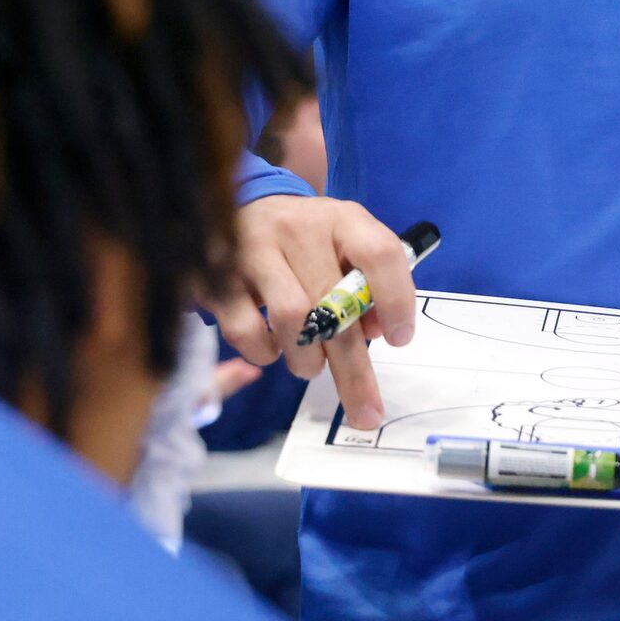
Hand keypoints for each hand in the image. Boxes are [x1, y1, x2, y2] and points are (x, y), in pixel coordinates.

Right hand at [202, 195, 417, 429]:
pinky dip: (264, 353)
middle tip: (366, 413)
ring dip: (308, 360)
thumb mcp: (348, 247)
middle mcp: (301, 228)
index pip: (380, 253)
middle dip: (354, 370)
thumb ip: (368, 286)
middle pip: (334, 303)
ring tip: (312, 367)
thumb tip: (376, 332)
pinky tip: (274, 350)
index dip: (396, 299)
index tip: (399, 340)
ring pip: (292, 318)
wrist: (247, 208)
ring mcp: (256, 249)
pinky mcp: (220, 275)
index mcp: (344, 219)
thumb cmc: (310, 240)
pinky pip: (245, 328)